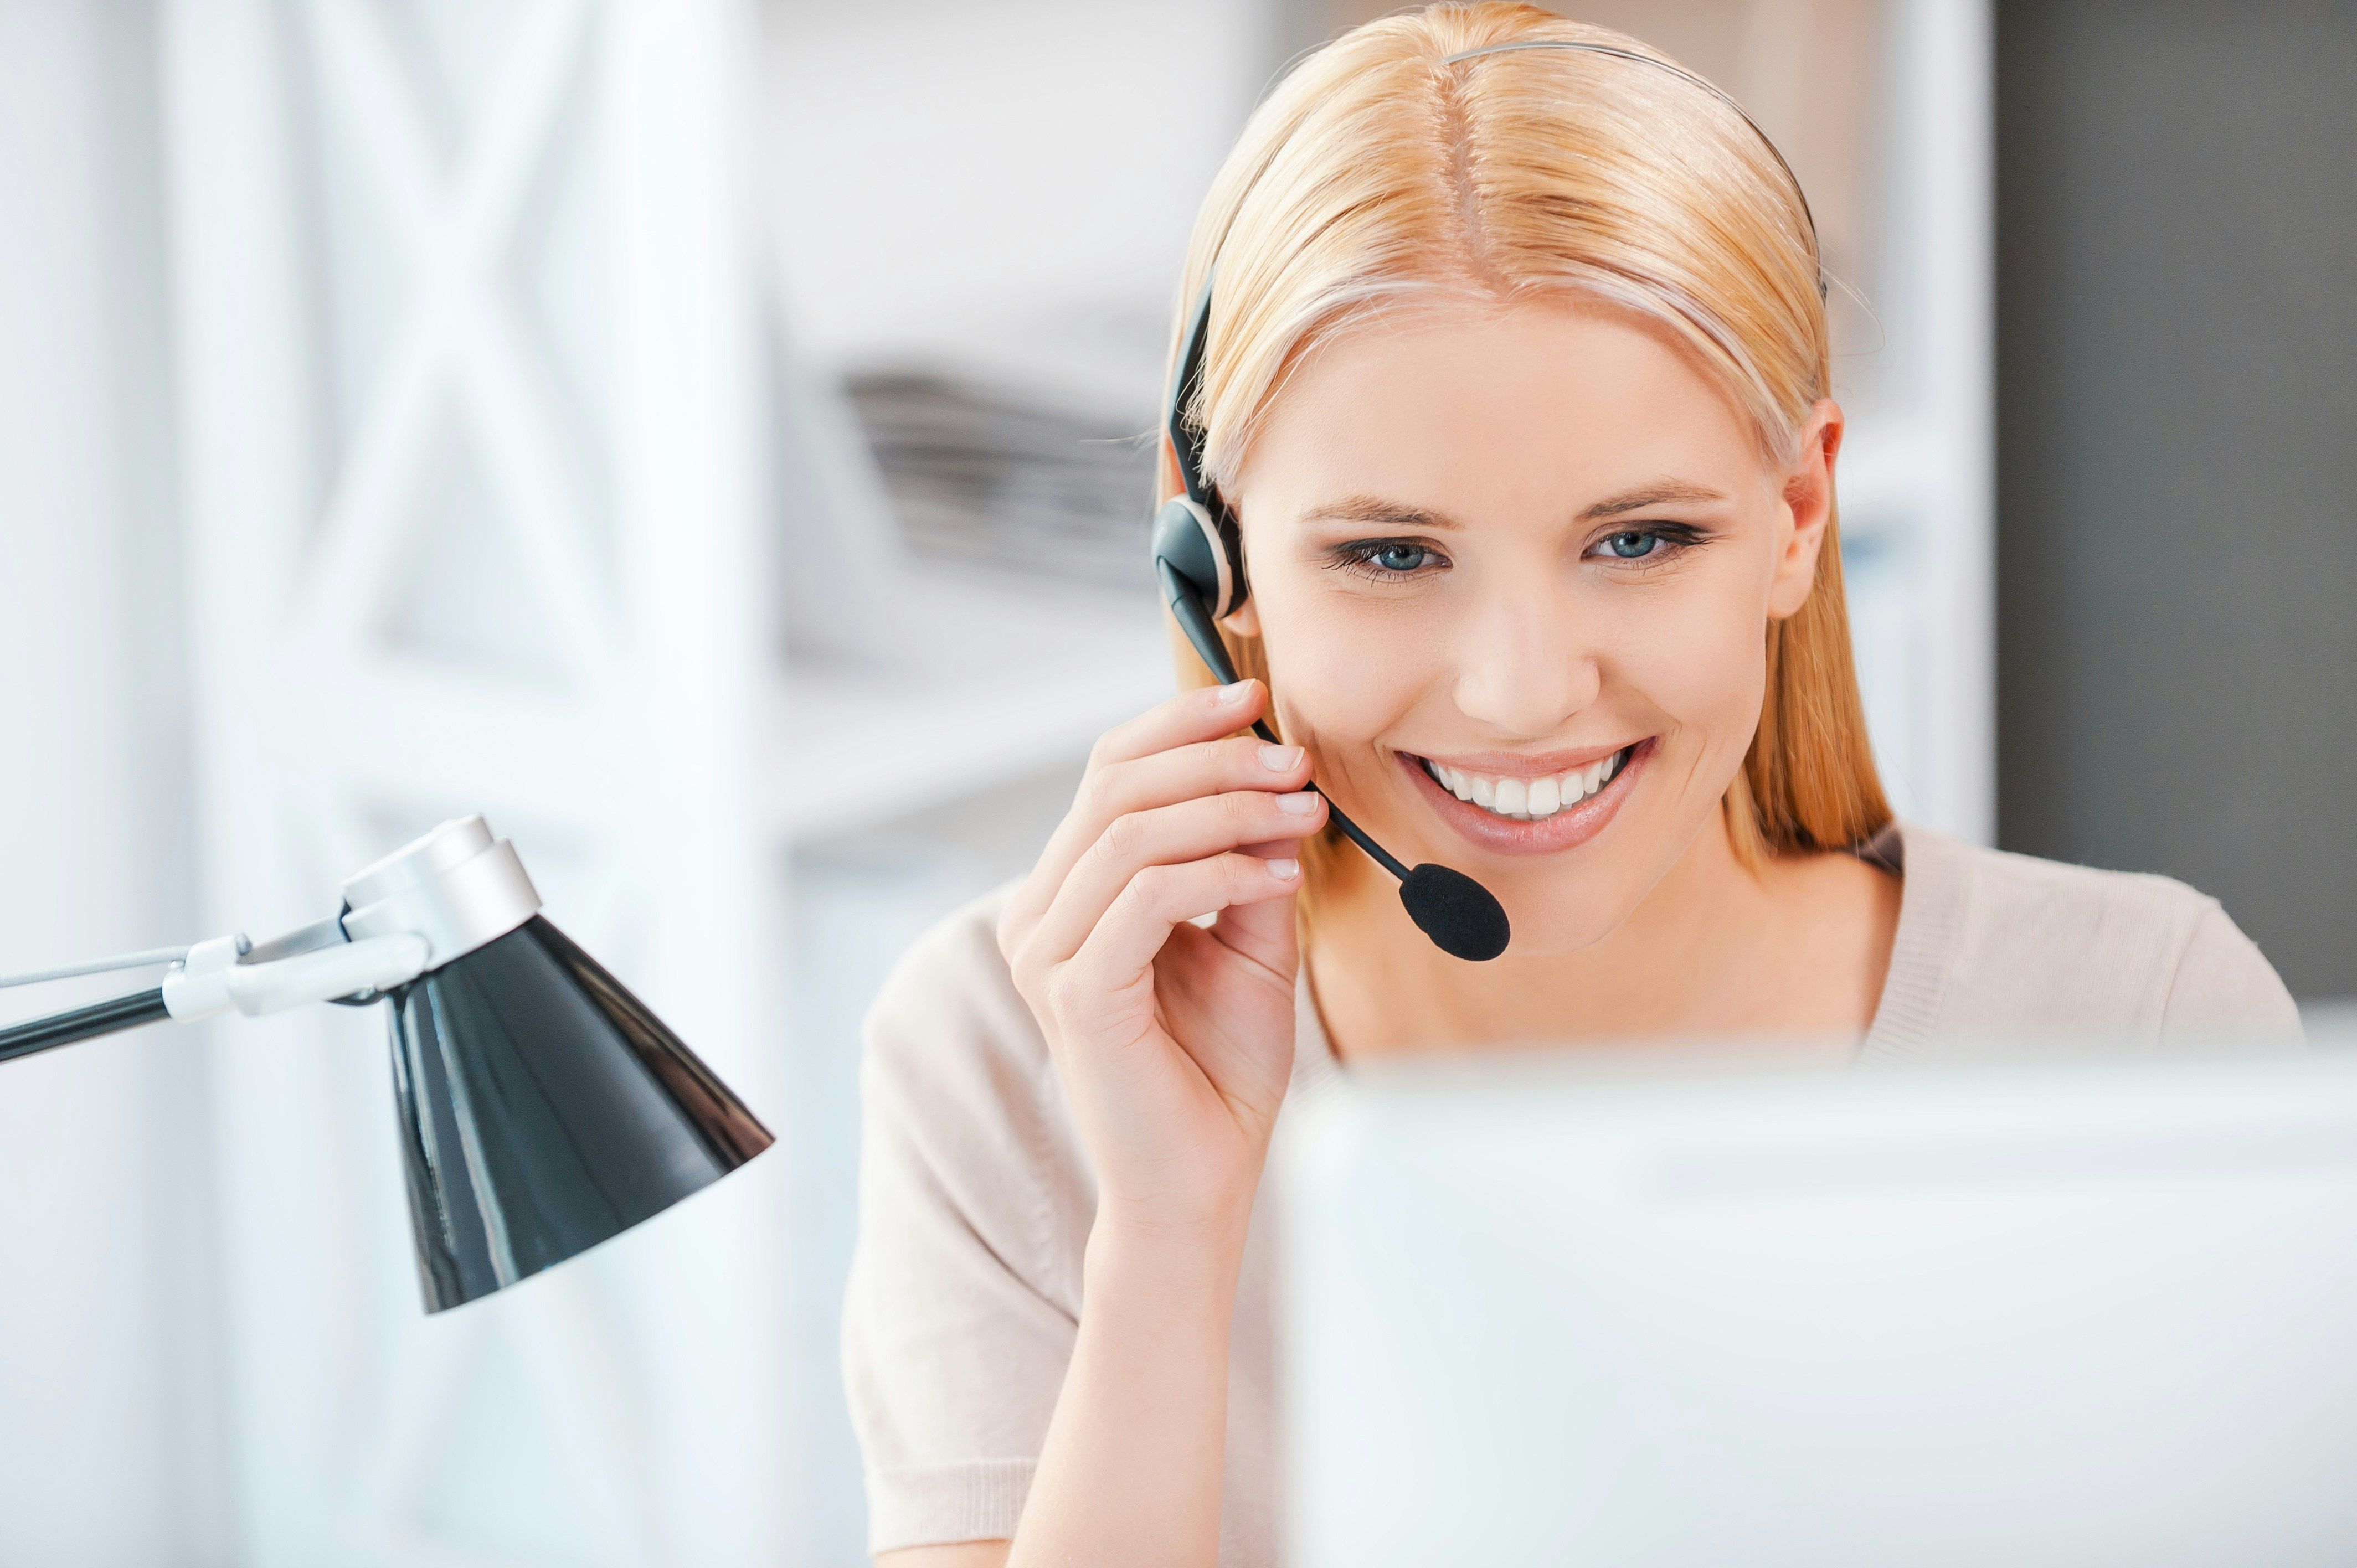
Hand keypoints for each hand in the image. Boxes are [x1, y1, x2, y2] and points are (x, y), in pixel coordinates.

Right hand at [997, 679, 1325, 1239]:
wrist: (1201, 1180)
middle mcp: (1038, 916)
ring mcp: (1047, 956)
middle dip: (1214, 760)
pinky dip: (1222, 871)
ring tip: (1303, 814)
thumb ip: (1247, 862)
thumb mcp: (1248, 941)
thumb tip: (1277, 776)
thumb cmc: (1219, 1069)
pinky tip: (1280, 877)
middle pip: (1114, 787)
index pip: (1108, 773)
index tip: (1254, 697)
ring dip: (1230, 809)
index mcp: (1067, 895)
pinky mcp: (1076, 994)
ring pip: (1130, 834)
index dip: (1178, 725)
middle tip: (1296, 762)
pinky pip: (1146, 897)